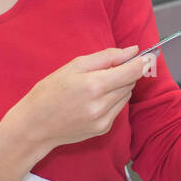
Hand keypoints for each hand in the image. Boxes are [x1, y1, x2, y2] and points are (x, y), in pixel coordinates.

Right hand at [8, 46, 150, 156]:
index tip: (146, 56)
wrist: (34, 125)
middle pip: (131, 83)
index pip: (133, 71)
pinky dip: (112, 100)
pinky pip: (118, 109)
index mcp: (94, 85)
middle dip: (125, 73)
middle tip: (107, 70)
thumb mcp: (74, 66)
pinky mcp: (103, 129)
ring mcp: (103, 120)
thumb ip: (107, 57)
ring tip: (96, 85)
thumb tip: (133, 51)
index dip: (142, 62)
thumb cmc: (49, 92)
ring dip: (119, 87)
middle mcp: (101, 105)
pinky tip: (93, 100)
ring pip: (126, 96)